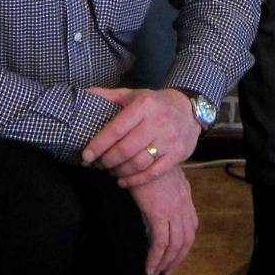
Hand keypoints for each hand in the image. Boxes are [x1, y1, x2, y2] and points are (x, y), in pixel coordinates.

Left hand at [81, 86, 200, 183]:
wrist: (189, 109)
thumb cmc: (155, 103)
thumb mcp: (133, 95)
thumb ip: (109, 96)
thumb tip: (85, 94)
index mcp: (143, 105)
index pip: (116, 129)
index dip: (98, 144)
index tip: (86, 155)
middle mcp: (157, 122)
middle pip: (125, 149)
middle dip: (107, 160)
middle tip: (98, 164)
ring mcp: (169, 139)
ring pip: (138, 163)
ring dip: (119, 171)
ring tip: (110, 171)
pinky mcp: (178, 154)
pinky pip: (153, 173)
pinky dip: (135, 180)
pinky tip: (123, 180)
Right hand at [127, 165, 197, 274]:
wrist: (142, 150)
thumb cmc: (146, 158)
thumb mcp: (161, 172)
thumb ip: (165, 184)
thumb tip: (158, 194)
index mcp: (184, 194)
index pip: (191, 224)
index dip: (185, 242)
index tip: (175, 253)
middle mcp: (183, 204)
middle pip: (187, 238)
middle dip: (178, 257)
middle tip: (167, 269)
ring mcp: (173, 209)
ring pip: (176, 244)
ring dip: (167, 262)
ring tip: (156, 272)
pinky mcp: (160, 213)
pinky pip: (161, 243)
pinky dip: (156, 258)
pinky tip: (149, 267)